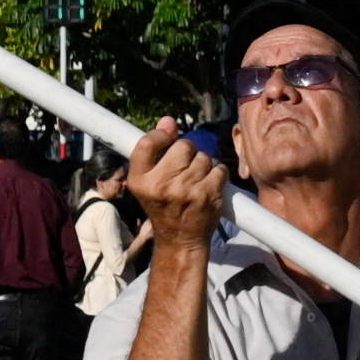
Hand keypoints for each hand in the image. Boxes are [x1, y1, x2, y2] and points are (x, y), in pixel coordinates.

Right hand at [124, 118, 229, 255]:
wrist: (180, 238)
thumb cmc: (163, 205)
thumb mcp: (148, 181)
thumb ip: (155, 149)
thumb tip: (169, 121)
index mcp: (140, 181)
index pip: (147, 142)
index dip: (162, 135)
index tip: (168, 139)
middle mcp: (161, 185)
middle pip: (183, 145)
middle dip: (187, 152)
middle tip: (184, 169)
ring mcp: (186, 190)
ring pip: (204, 156)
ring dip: (203, 164)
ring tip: (195, 181)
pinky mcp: (208, 194)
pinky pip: (219, 168)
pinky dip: (217, 174)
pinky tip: (208, 185)